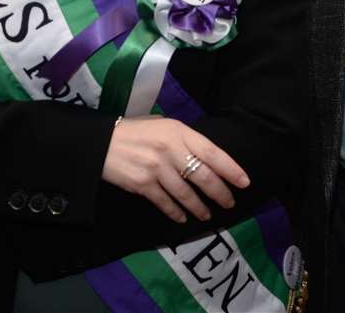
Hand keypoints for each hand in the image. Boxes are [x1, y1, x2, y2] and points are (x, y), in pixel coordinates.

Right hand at [102, 117, 248, 223]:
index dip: (230, 169)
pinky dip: (176, 212)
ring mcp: (156, 169)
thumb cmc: (135, 131)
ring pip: (186, 194)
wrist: (100, 142)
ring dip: (200, 207)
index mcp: (178, 132)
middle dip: (220, 193)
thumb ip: (183, 138)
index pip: (212, 152)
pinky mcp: (143, 185)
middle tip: (229, 203)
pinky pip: (165, 203)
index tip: (244, 182)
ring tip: (207, 215)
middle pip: (203, 176)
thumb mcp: (162, 125)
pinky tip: (182, 218)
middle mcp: (170, 150)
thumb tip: (204, 155)